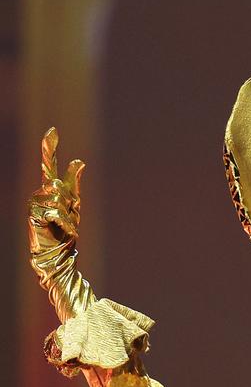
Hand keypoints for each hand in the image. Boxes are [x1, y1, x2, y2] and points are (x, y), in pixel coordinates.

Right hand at [29, 127, 84, 241]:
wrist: (58, 256)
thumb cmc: (64, 232)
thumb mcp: (73, 206)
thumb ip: (73, 184)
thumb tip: (79, 161)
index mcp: (50, 190)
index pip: (49, 165)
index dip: (49, 147)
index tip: (53, 131)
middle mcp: (39, 194)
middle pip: (59, 186)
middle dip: (68, 203)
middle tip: (67, 220)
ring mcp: (35, 204)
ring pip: (58, 199)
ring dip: (67, 217)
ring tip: (65, 228)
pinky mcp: (34, 216)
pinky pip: (56, 213)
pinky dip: (66, 225)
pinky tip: (68, 234)